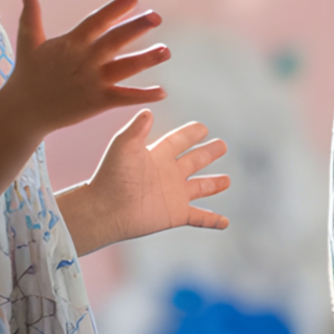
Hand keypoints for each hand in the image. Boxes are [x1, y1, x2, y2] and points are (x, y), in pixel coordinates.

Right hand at [4, 0, 168, 137]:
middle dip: (136, 28)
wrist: (24, 111)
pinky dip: (143, 95)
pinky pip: (124, 97)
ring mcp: (92, 82)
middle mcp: (84, 60)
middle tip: (156, 17)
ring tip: (165, 51)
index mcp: (71, 43)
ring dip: (146, 60)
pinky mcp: (97, 102)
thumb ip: (31, 15)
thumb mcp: (27, 41)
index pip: (96, 21)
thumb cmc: (27, 74)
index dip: (115, 9)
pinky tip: (162, 92)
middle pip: (115, 41)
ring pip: (124, 68)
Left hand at [63, 111, 230, 253]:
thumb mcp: (124, 145)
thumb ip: (137, 128)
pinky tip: (225, 222)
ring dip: (213, 185)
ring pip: (199, 188)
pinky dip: (213, 220)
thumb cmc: (111, 175)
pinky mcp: (176, 214)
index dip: (191, 133)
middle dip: (208, 153)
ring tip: (227, 180)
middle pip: (194, 161)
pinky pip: (199, 218)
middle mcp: (168, 174)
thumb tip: (148, 110)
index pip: (179, 140)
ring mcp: (173, 195)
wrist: (106, 209)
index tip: (203, 127)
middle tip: (222, 145)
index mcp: (157, 155)